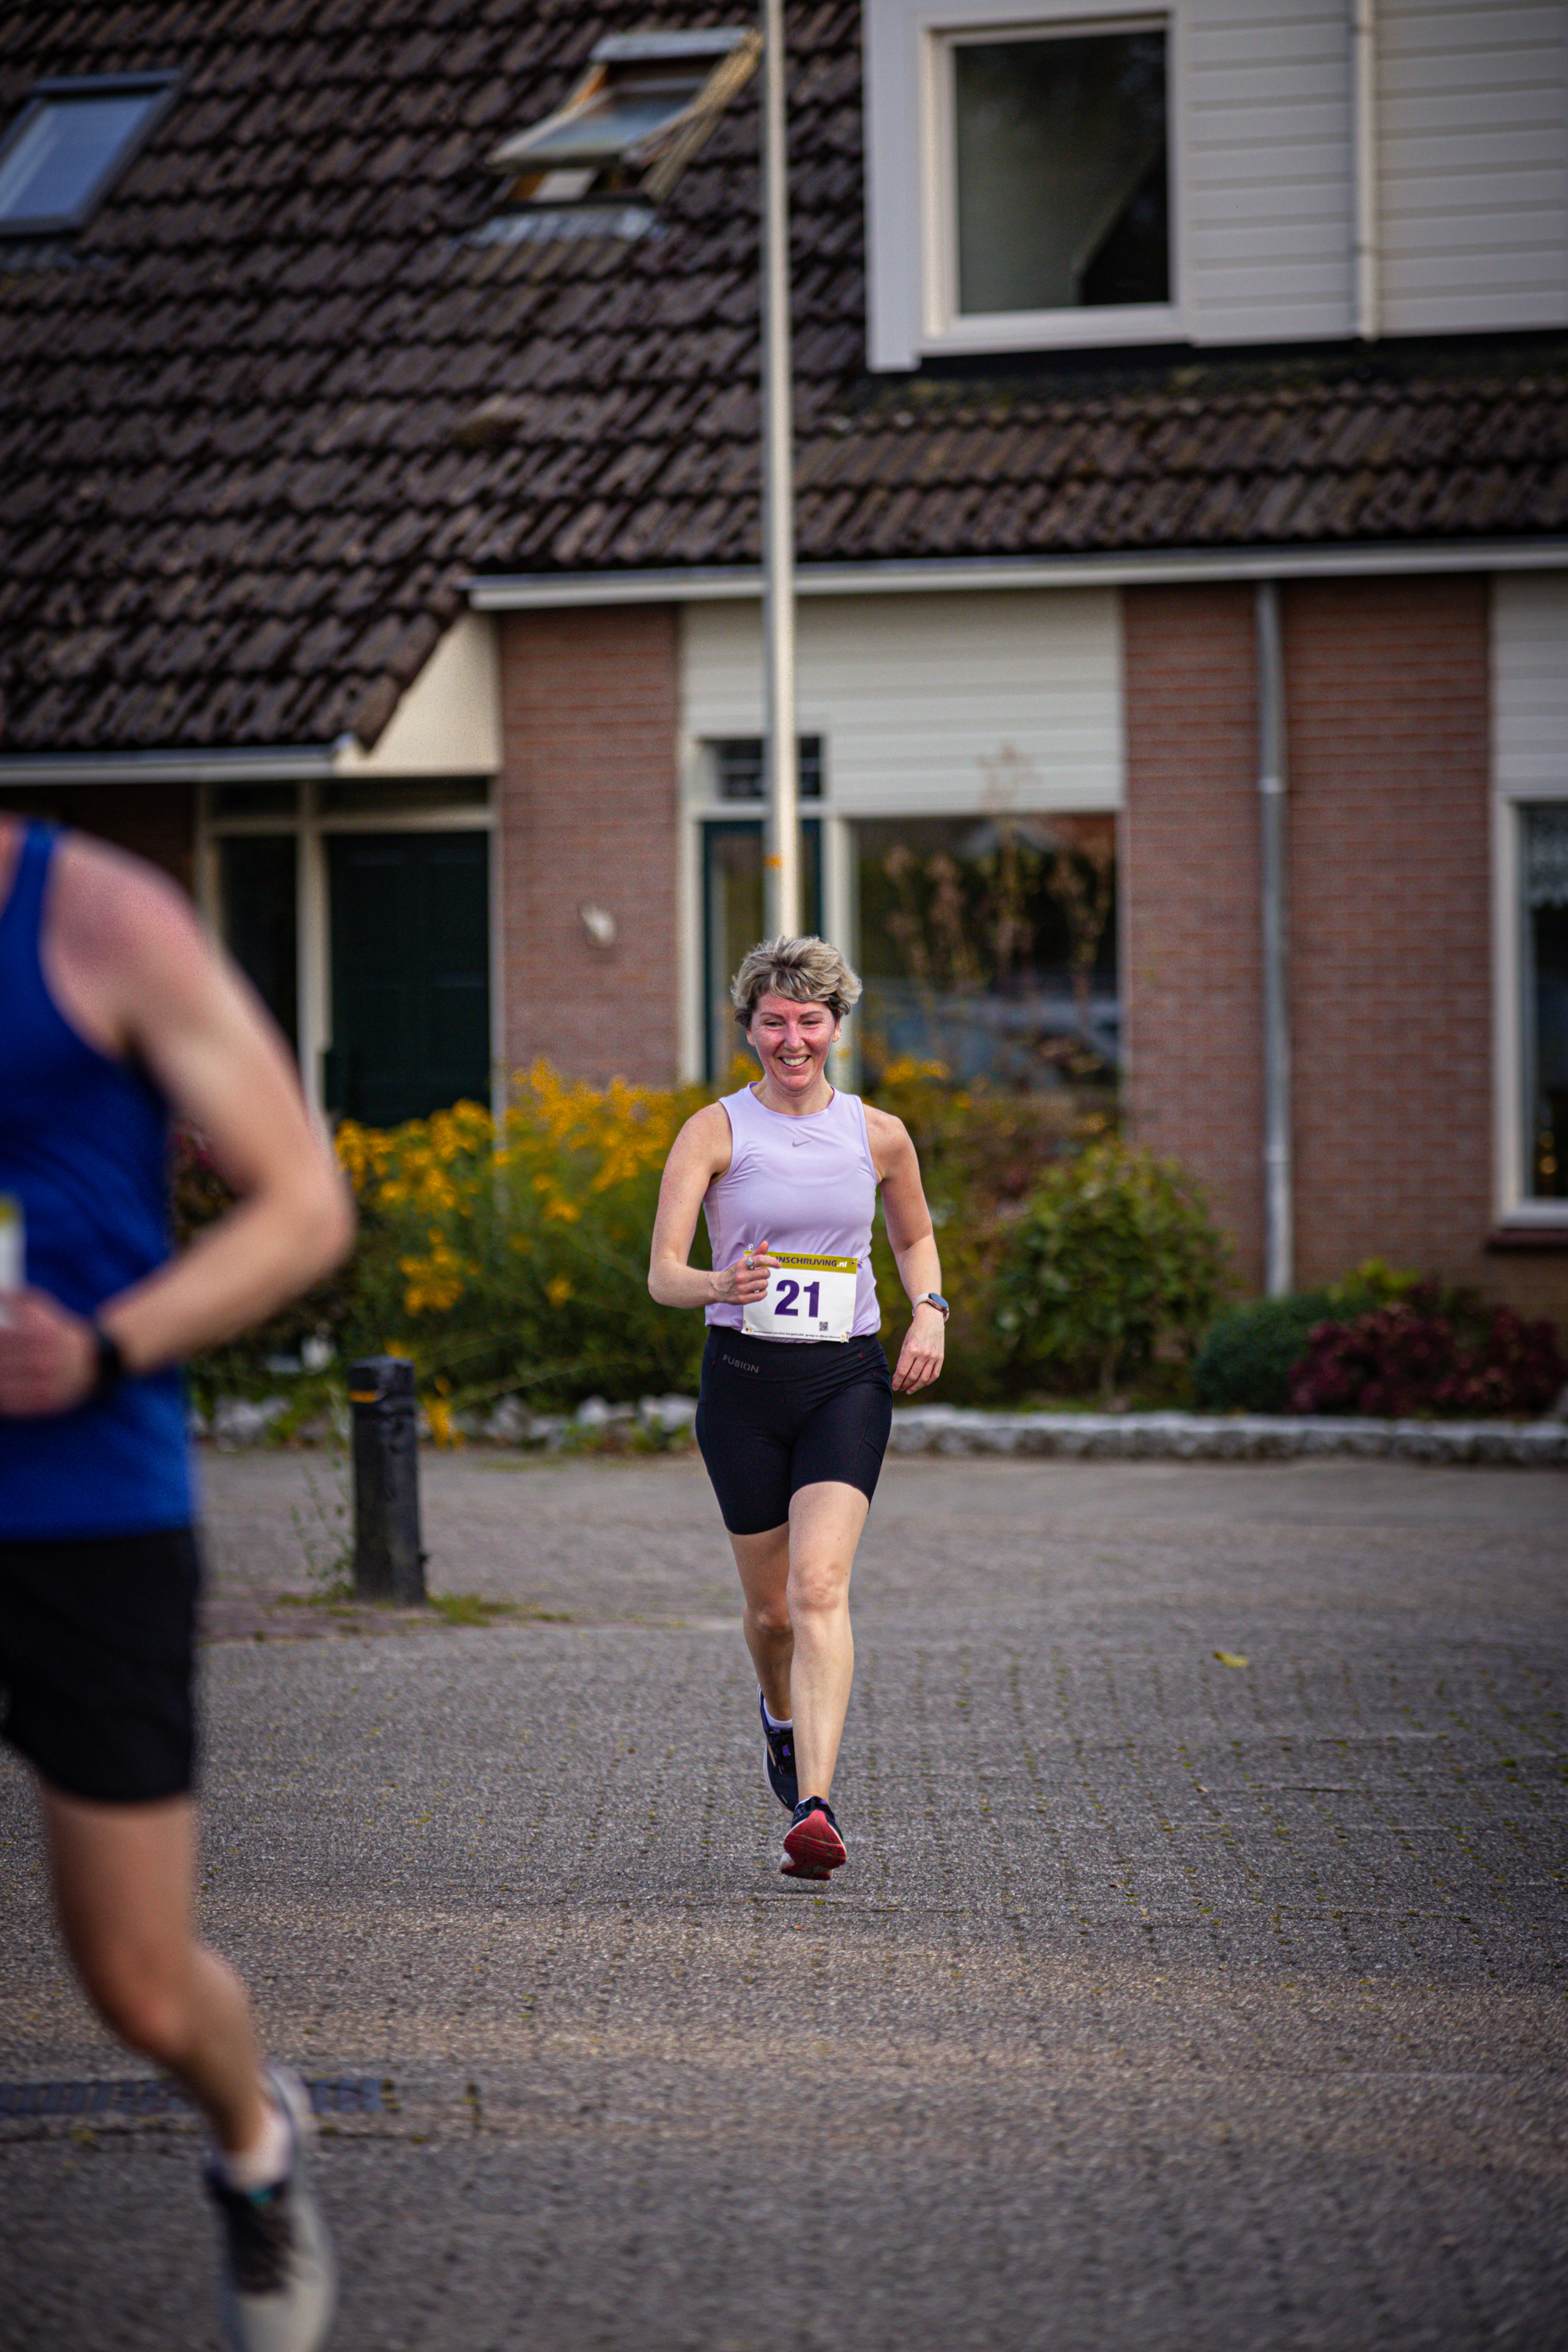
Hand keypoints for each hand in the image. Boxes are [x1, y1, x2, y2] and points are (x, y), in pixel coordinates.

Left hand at [0, 1289, 99, 1416]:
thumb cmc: (65, 1334)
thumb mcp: (48, 1310)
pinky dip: (1, 1397)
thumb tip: (1, 1291)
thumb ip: (21, 1299)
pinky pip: (12, 1403)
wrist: (98, 1361)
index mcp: (41, 1335)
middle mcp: (42, 1361)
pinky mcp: (46, 1402)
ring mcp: (44, 1384)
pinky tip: (0, 1386)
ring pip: (2, 1384)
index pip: (2, 1337)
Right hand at [715, 1243, 776, 1306]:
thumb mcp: (742, 1262)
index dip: (771, 1261)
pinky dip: (763, 1292)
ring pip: (764, 1284)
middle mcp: (741, 1276)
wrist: (718, 1287)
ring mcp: (741, 1288)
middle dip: (765, 1274)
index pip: (759, 1260)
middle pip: (765, 1273)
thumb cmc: (734, 1273)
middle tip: (760, 1275)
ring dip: (763, 1283)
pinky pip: (761, 1295)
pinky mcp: (743, 1299)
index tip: (778, 1265)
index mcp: (741, 1265)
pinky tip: (757, 1290)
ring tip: (757, 1283)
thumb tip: (766, 1243)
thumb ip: (756, 1253)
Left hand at [891, 1300, 944, 1393]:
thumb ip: (902, 1360)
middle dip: (904, 1385)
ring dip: (915, 1386)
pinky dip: (927, 1382)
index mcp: (912, 1349)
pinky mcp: (940, 1358)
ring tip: (908, 1389)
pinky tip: (920, 1384)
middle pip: (912, 1376)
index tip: (894, 1386)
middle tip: (900, 1388)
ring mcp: (933, 1357)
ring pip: (924, 1379)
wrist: (931, 1320)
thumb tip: (898, 1376)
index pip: (903, 1371)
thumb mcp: (905, 1343)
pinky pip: (934, 1375)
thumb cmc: (915, 1331)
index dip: (897, 1381)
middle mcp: (923, 1354)